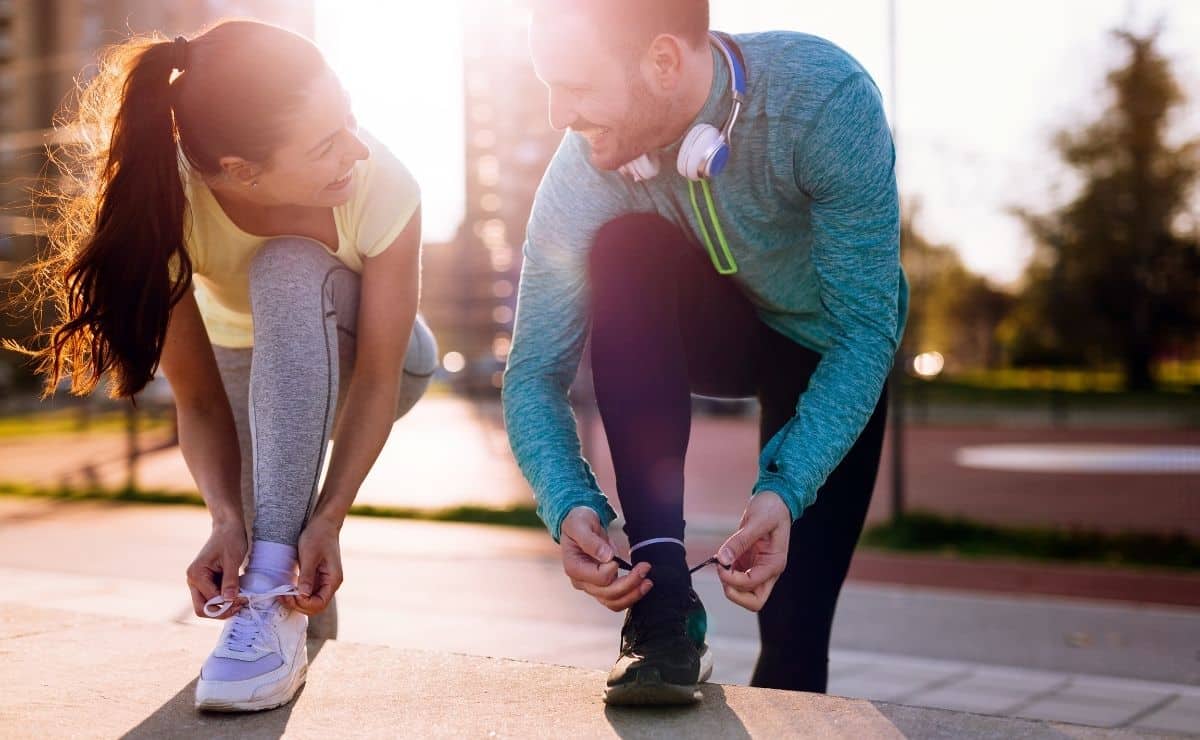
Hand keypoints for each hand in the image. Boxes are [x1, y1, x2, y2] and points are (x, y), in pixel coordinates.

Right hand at [186, 520, 247, 618]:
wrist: (228, 527)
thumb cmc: (230, 539)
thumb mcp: (232, 559)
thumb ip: (230, 580)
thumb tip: (230, 599)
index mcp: (196, 575)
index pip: (209, 601)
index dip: (227, 604)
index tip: (244, 600)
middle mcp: (193, 580)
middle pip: (202, 608)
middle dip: (222, 611)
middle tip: (241, 605)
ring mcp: (198, 582)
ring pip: (208, 605)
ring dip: (224, 606)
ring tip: (241, 600)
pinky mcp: (206, 582)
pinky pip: (213, 597)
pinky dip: (225, 599)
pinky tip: (238, 594)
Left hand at [284, 515, 342, 615]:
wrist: (323, 523)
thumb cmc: (318, 535)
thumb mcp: (310, 555)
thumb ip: (307, 576)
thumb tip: (303, 595)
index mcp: (333, 579)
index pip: (319, 603)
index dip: (304, 604)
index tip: (289, 595)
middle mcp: (330, 584)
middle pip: (315, 606)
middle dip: (298, 605)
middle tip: (282, 596)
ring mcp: (324, 581)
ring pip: (310, 601)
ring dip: (296, 601)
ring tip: (282, 594)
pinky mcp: (317, 578)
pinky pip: (307, 592)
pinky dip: (297, 594)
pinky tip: (287, 589)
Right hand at [560, 507, 651, 611]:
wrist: (578, 525)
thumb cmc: (577, 523)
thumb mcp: (579, 524)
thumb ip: (591, 541)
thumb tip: (607, 556)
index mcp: (574, 567)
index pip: (597, 578)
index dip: (611, 570)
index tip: (616, 556)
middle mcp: (582, 581)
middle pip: (608, 593)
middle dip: (630, 583)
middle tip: (645, 568)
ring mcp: (592, 586)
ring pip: (614, 602)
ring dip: (633, 594)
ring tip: (648, 582)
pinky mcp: (602, 587)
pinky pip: (617, 600)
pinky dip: (631, 596)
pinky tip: (642, 586)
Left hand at [716, 492, 791, 611]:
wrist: (776, 499)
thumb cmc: (772, 508)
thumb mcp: (756, 521)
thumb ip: (739, 542)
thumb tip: (723, 559)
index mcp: (774, 563)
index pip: (753, 584)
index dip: (734, 579)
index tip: (721, 565)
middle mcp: (768, 570)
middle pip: (754, 600)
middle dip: (735, 593)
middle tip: (722, 575)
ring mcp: (758, 568)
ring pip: (744, 592)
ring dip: (730, 583)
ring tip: (721, 563)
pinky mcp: (749, 563)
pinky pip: (736, 577)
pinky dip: (727, 573)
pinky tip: (723, 559)